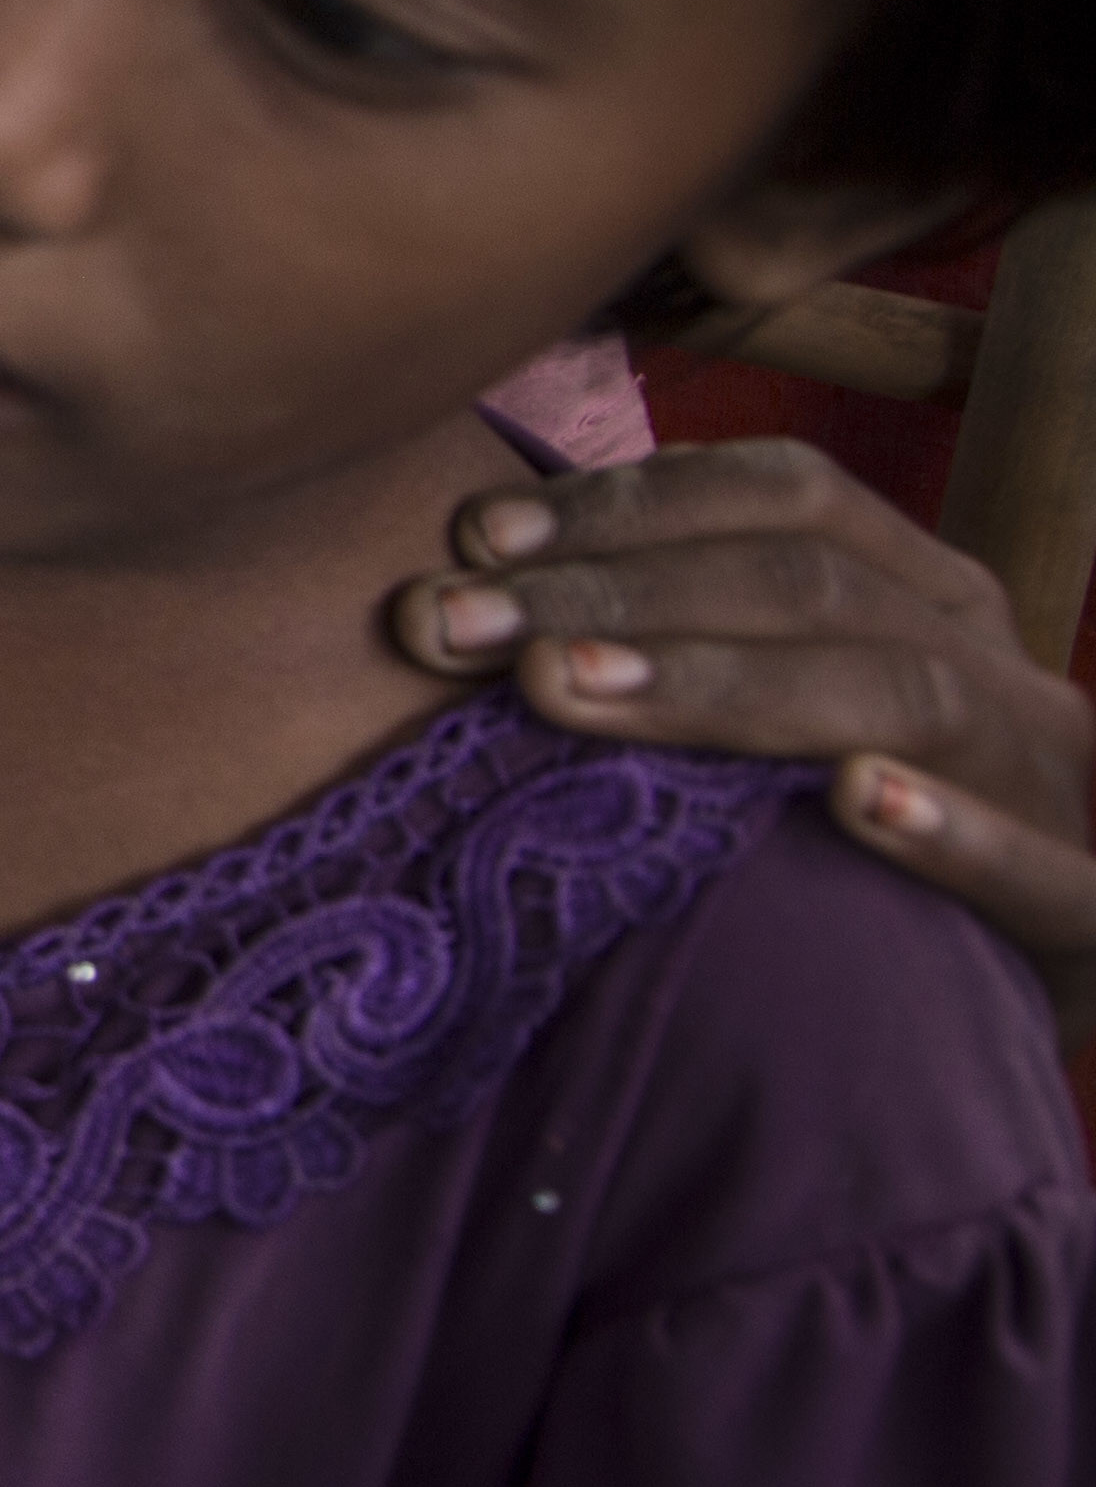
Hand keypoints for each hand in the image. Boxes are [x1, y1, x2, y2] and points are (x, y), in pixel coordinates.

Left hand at [399, 437, 1095, 1023]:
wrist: (1016, 987)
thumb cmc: (849, 842)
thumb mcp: (780, 712)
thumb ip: (672, 639)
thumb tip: (469, 576)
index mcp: (925, 596)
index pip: (785, 499)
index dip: (629, 504)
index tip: (472, 538)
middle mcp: (994, 665)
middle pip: (809, 587)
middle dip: (616, 595)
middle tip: (454, 624)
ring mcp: (1050, 785)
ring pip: (906, 697)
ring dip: (728, 685)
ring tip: (568, 688)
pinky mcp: (1088, 916)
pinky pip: (1038, 872)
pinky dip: (950, 831)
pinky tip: (853, 802)